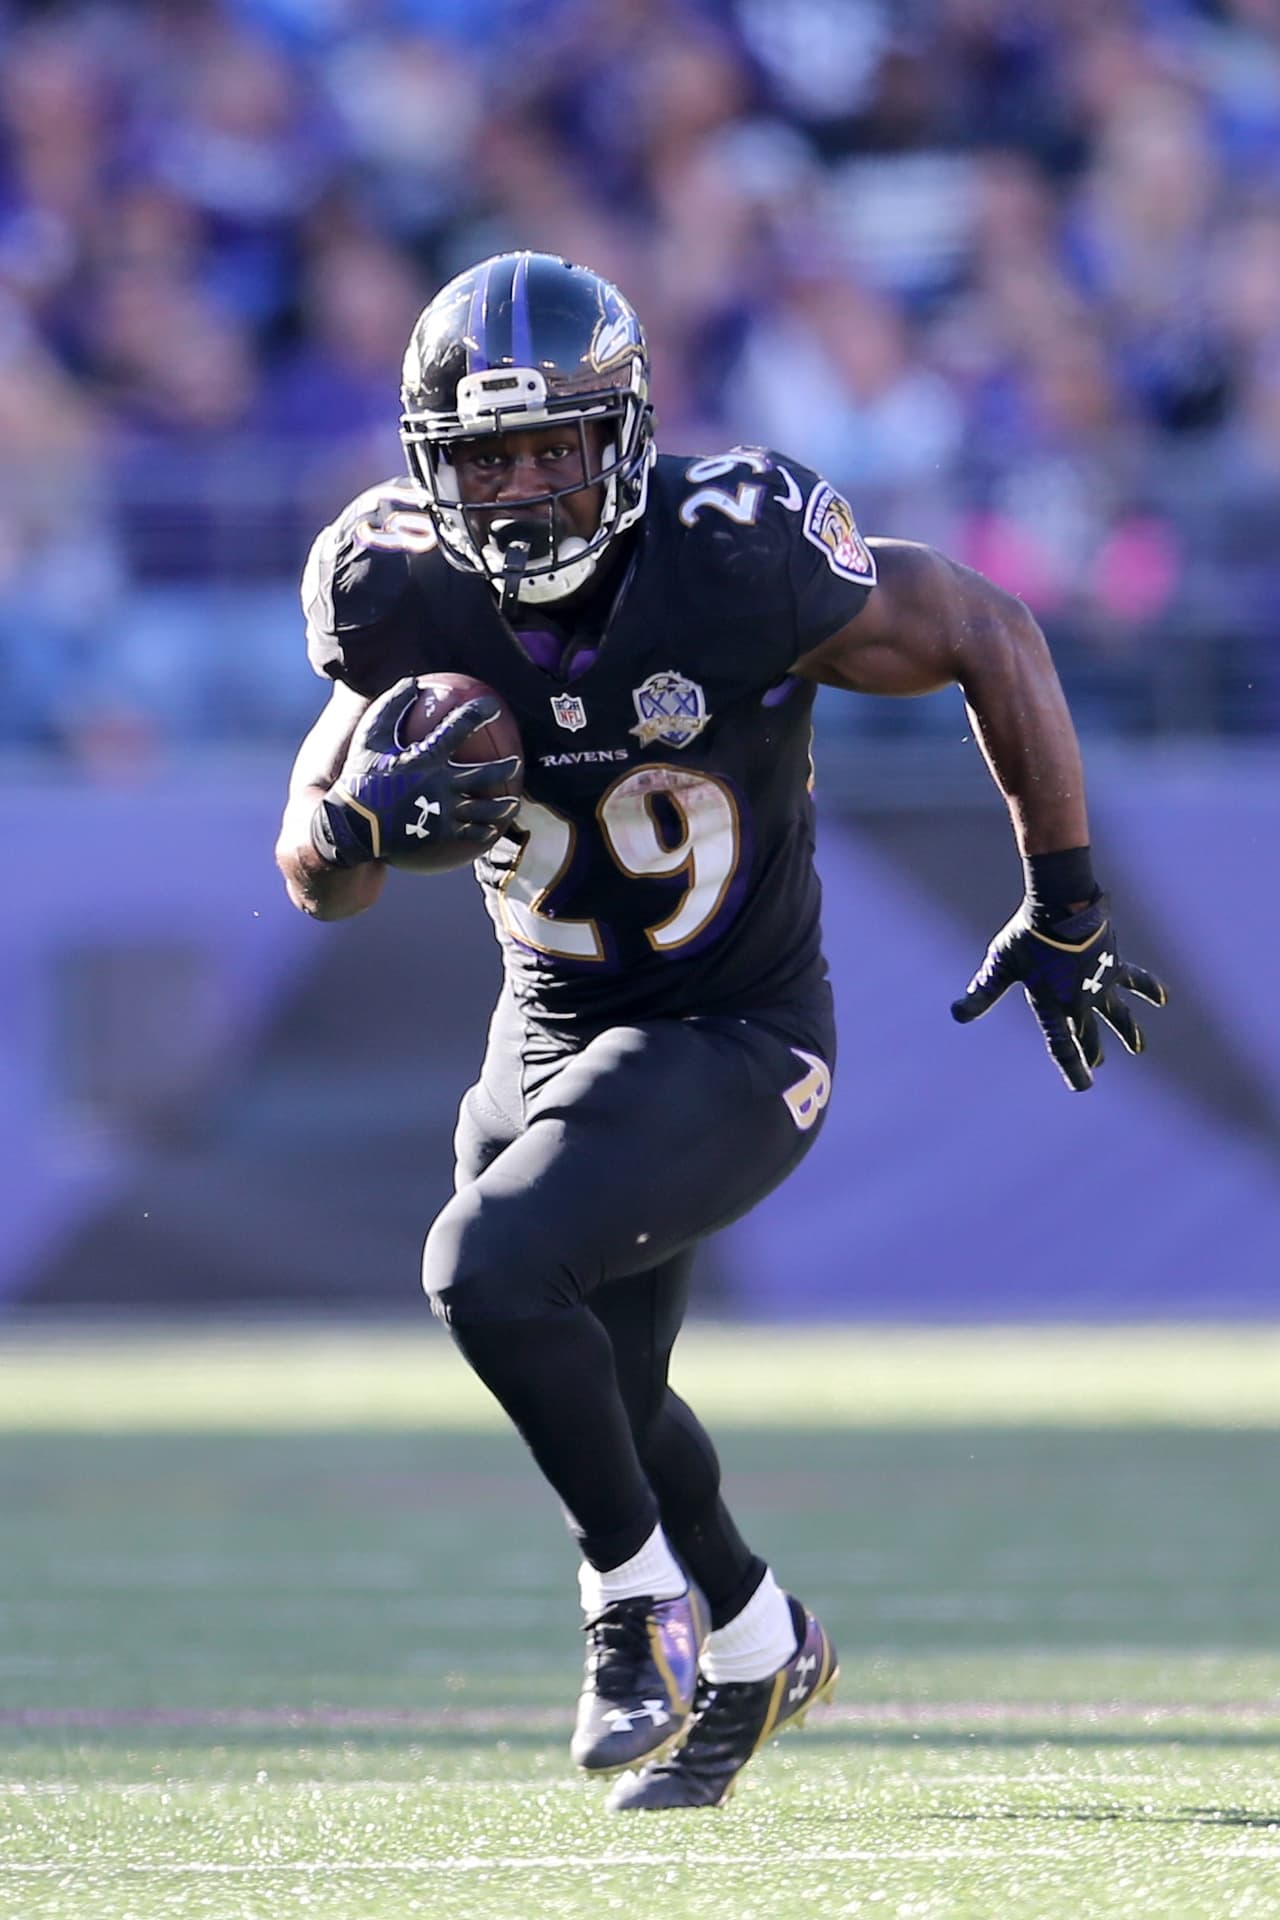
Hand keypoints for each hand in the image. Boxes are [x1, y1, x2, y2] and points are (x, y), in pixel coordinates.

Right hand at [310, 676, 520, 866]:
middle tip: (515, 763)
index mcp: (425, 758)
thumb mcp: (370, 738)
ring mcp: (443, 811)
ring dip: (503, 806)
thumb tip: (412, 681)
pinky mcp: (440, 833)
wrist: (354, 827)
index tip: (493, 706)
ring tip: (512, 803)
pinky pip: (470, 833)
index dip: (478, 714)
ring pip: (484, 809)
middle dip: (504, 768)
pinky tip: (492, 831)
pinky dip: (484, 831)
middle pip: (484, 775)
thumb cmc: (360, 777)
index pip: (458, 729)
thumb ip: (391, 707)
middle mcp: (440, 784)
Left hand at [951, 894, 1167, 1090]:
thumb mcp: (1001, 965)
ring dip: (1128, 1032)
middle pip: (1088, 1035)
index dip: (1074, 1069)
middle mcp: (1080, 1002)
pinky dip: (1149, 988)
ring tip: (1138, 1048)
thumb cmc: (1026, 935)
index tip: (1085, 1086)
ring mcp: (1101, 984)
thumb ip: (983, 992)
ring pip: (1118, 1016)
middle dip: (1092, 1052)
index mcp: (1052, 1006)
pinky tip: (1163, 998)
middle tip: (1098, 1064)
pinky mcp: (1115, 964)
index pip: (1062, 1046)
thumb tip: (957, 1014)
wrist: (1062, 905)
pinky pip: (1135, 980)